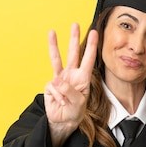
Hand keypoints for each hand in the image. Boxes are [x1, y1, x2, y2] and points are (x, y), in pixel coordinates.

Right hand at [44, 23, 97, 143]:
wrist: (64, 121)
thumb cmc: (75, 112)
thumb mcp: (78, 103)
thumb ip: (68, 91)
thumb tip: (57, 80)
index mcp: (83, 78)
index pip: (88, 59)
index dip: (91, 46)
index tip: (94, 33)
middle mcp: (71, 75)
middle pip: (72, 53)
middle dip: (74, 38)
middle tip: (75, 24)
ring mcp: (60, 79)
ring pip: (57, 59)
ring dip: (54, 45)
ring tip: (52, 32)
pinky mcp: (51, 86)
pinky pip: (52, 87)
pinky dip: (57, 96)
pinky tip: (61, 103)